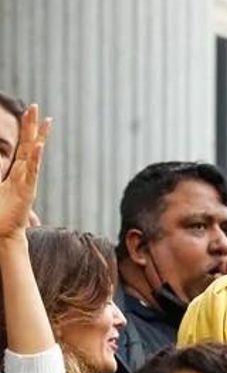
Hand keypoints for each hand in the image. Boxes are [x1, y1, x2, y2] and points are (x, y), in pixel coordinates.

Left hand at [0, 104, 49, 241]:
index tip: (30, 114)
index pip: (23, 148)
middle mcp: (24, 175)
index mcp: (16, 174)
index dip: (26, 131)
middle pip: (30, 145)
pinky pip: (33, 171)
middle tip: (36, 107)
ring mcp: (27, 182)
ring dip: (38, 136)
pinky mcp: (27, 191)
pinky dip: (37, 158)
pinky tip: (39, 145)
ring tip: (45, 120)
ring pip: (34, 154)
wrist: (2, 235)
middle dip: (32, 126)